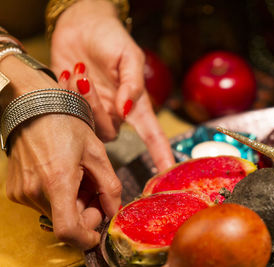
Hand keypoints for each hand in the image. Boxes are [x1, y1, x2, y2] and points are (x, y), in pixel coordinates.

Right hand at [1, 55, 121, 249]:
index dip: (85, 237)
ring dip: (74, 202)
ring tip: (80, 176)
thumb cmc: (67, 125)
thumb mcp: (97, 153)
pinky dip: (60, 197)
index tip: (97, 231)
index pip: (68, 230)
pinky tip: (66, 176)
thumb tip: (114, 211)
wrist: (34, 108)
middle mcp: (35, 192)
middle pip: (67, 221)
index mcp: (58, 181)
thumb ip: (109, 186)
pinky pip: (43, 203)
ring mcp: (22, 192)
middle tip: (95, 189)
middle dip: (87, 211)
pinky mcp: (16, 190)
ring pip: (56, 212)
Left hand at [51, 0, 174, 170]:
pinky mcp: (74, 107)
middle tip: (86, 78)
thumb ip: (132, 84)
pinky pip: (72, 116)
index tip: (167, 173)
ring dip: (81, 101)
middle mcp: (116, 112)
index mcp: (135, 103)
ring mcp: (95, 112)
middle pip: (112, 133)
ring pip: (90, 127)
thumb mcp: (128, 56)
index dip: (160, 154)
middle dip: (96, 110)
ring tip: (77, 72)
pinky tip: (67, 74)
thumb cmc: (111, 37)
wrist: (80, 25)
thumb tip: (126, 109)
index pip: (152, 135)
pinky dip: (68, 95)